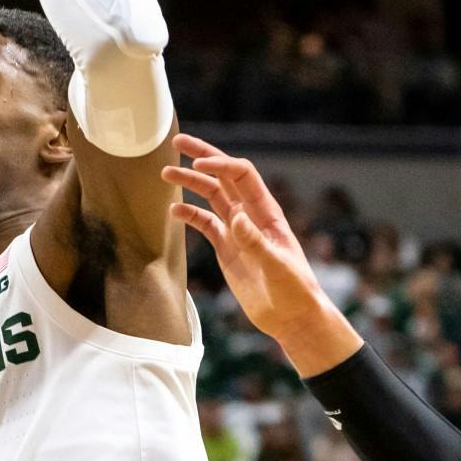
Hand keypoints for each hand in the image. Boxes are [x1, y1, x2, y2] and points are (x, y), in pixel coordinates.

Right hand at [162, 136, 349, 352]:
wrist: (292, 317)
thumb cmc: (294, 290)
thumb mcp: (277, 266)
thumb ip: (255, 242)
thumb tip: (236, 218)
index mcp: (267, 213)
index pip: (241, 175)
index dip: (219, 165)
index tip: (196, 165)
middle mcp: (251, 216)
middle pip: (223, 177)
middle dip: (202, 158)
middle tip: (176, 143)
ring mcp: (237, 231)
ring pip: (211, 198)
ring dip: (190, 185)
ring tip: (166, 175)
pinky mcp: (227, 249)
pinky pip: (205, 225)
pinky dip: (189, 215)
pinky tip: (174, 211)